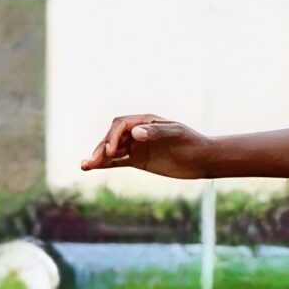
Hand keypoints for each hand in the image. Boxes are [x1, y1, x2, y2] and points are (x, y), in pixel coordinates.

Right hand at [81, 114, 216, 179]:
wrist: (203, 158)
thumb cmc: (192, 142)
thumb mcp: (176, 134)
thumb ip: (155, 132)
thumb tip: (134, 132)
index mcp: (145, 121)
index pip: (120, 125)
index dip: (112, 137)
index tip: (109, 151)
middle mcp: (137, 132)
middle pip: (112, 137)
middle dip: (101, 148)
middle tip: (93, 162)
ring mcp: (136, 146)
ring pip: (112, 150)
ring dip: (98, 157)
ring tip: (85, 165)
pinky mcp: (137, 160)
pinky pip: (117, 161)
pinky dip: (105, 164)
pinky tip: (91, 167)